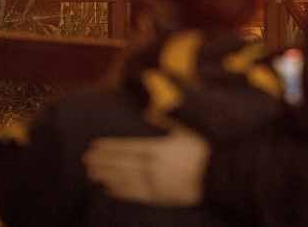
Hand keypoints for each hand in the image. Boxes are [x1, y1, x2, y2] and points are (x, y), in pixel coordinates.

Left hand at [83, 127, 210, 206]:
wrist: (221, 175)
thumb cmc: (205, 149)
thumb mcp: (186, 129)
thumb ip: (166, 120)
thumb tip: (149, 111)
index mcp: (158, 148)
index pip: (127, 147)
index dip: (109, 147)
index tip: (94, 146)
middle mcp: (153, 166)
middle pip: (122, 163)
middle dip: (103, 161)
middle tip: (86, 160)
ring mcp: (156, 183)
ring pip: (125, 179)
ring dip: (107, 176)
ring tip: (92, 174)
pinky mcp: (161, 197)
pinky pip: (136, 194)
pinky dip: (121, 191)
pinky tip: (110, 189)